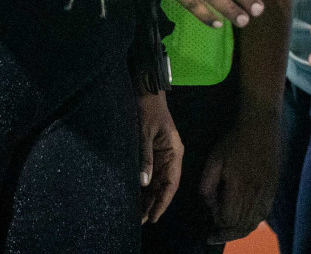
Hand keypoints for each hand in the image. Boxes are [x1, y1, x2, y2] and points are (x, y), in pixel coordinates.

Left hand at [137, 92, 182, 223]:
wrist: (145, 90)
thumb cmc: (147, 108)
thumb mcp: (145, 132)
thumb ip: (145, 157)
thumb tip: (143, 182)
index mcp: (174, 152)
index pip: (171, 184)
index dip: (163, 202)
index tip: (153, 217)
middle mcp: (171, 157)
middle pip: (164, 186)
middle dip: (154, 203)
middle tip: (140, 220)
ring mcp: (162, 155)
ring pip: (157, 182)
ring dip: (148, 197)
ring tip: (137, 214)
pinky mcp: (153, 152)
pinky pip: (151, 174)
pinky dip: (144, 186)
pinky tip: (136, 196)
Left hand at [200, 108, 281, 243]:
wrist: (261, 126)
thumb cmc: (234, 141)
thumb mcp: (214, 160)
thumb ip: (208, 185)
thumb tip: (210, 206)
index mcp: (239, 187)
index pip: (229, 219)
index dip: (218, 225)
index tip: (208, 224)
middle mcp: (256, 194)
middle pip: (242, 226)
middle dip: (227, 233)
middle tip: (214, 235)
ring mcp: (267, 192)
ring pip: (254, 223)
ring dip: (240, 231)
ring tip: (228, 232)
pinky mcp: (273, 189)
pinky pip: (264, 214)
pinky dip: (253, 223)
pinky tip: (244, 222)